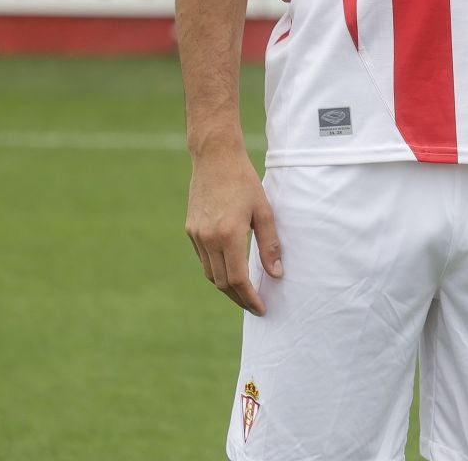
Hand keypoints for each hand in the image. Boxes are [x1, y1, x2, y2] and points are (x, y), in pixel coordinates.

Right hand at [185, 147, 281, 313]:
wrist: (215, 158)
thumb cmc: (244, 181)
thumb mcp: (264, 211)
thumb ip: (270, 244)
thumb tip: (277, 274)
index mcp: (228, 235)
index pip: (238, 279)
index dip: (249, 298)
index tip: (261, 308)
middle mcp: (208, 239)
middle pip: (222, 282)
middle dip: (239, 298)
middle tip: (255, 305)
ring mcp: (196, 235)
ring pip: (210, 274)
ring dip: (227, 287)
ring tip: (245, 293)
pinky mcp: (191, 230)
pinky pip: (204, 260)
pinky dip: (216, 271)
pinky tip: (230, 271)